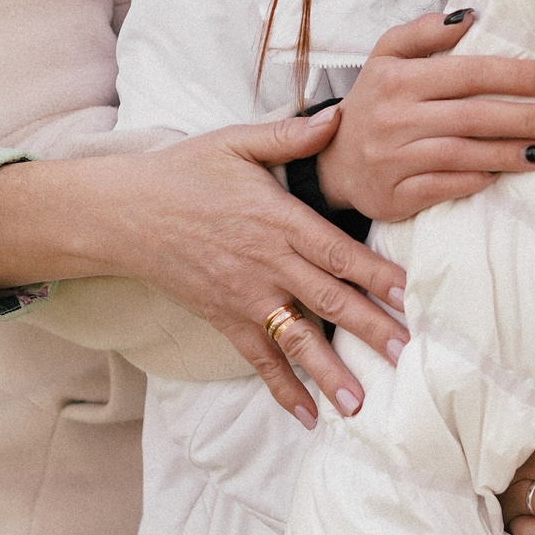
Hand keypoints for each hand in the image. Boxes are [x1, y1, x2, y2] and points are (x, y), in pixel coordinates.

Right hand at [46, 108, 409, 426]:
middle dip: (368, 328)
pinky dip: (284, 390)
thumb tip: (339, 117)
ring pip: (296, 339)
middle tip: (404, 353)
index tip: (408, 293)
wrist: (127, 212)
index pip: (336, 250)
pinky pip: (259, 360)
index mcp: (277, 219)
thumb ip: (289, 136)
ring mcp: (245, 296)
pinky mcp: (225, 319)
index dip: (374, 272)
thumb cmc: (185, 171)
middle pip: (327, 299)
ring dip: (329, 371)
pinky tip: (310, 417)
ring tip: (361, 403)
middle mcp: (267, 263)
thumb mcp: (236, 142)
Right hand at [317, 9, 534, 222]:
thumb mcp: (385, 57)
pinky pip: (445, 186)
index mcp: (396, 78)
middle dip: (526, 117)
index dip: (516, 74)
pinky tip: (505, 174)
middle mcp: (393, 118)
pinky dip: (478, 180)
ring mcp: (392, 160)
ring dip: (510, 152)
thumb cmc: (373, 103)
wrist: (332, 163)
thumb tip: (469, 15)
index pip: (467, 72)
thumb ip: (423, 32)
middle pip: (472, 115)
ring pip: (462, 153)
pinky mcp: (394, 196)